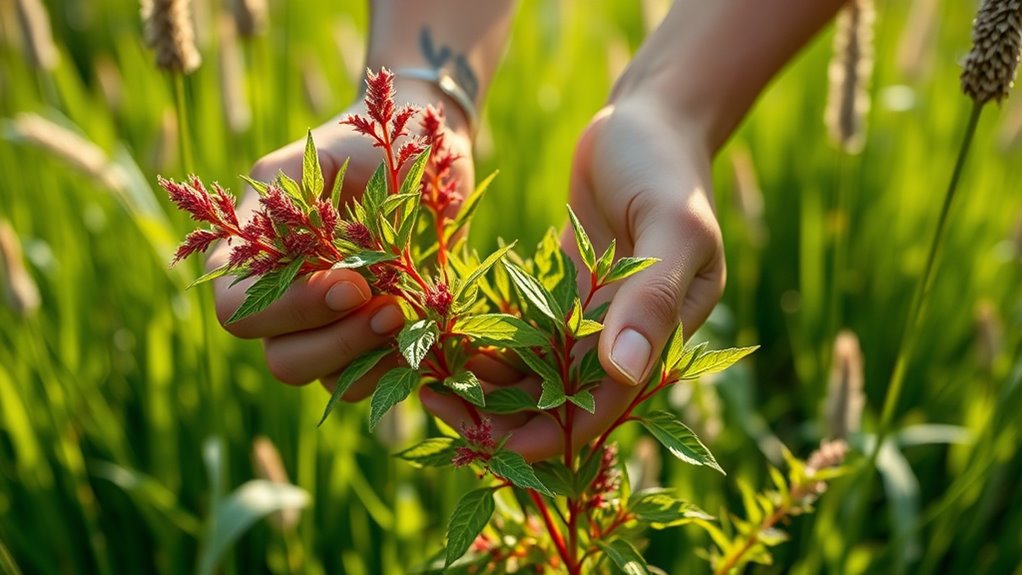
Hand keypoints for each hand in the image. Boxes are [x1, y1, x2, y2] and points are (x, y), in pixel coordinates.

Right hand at [210, 82, 473, 399]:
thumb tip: (312, 265)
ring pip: (326, 379)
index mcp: (249, 259)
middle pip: (282, 360)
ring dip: (371, 358)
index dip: (288, 310)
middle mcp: (280, 305)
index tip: (351, 283)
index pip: (236, 311)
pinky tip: (425, 334)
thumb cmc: (366, 143)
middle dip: (338, 342)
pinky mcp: (368, 344)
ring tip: (411, 315)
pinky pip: (369, 382)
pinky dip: (397, 368)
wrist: (420, 149)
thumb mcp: (320, 154)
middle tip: (393, 308)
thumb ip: (296, 197)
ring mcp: (324, 331)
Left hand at [422, 95, 724, 460]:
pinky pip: (523, 333)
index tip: (488, 444)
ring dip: (486, 384)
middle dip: (501, 416)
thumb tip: (625, 373)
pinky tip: (442, 341)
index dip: (547, 433)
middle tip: (436, 405)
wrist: (651, 120)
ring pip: (535, 373)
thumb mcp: (671, 226)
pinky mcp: (564, 293)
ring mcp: (591, 317)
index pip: (602, 407)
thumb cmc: (667, 166)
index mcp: (661, 337)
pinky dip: (488, 343)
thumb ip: (651, 299)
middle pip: (560, 402)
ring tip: (426, 379)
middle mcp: (624, 339)